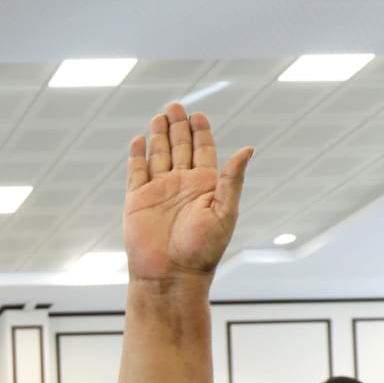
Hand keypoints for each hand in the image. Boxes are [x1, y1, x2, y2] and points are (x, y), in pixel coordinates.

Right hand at [123, 102, 252, 283]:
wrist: (170, 276)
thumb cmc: (202, 251)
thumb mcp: (224, 213)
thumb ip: (232, 180)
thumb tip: (247, 149)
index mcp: (204, 186)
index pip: (203, 150)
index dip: (201, 131)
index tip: (198, 114)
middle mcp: (181, 185)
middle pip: (180, 147)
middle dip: (178, 126)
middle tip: (175, 106)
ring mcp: (158, 192)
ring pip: (158, 155)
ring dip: (159, 136)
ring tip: (160, 117)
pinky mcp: (137, 201)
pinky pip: (136, 173)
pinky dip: (137, 156)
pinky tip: (139, 141)